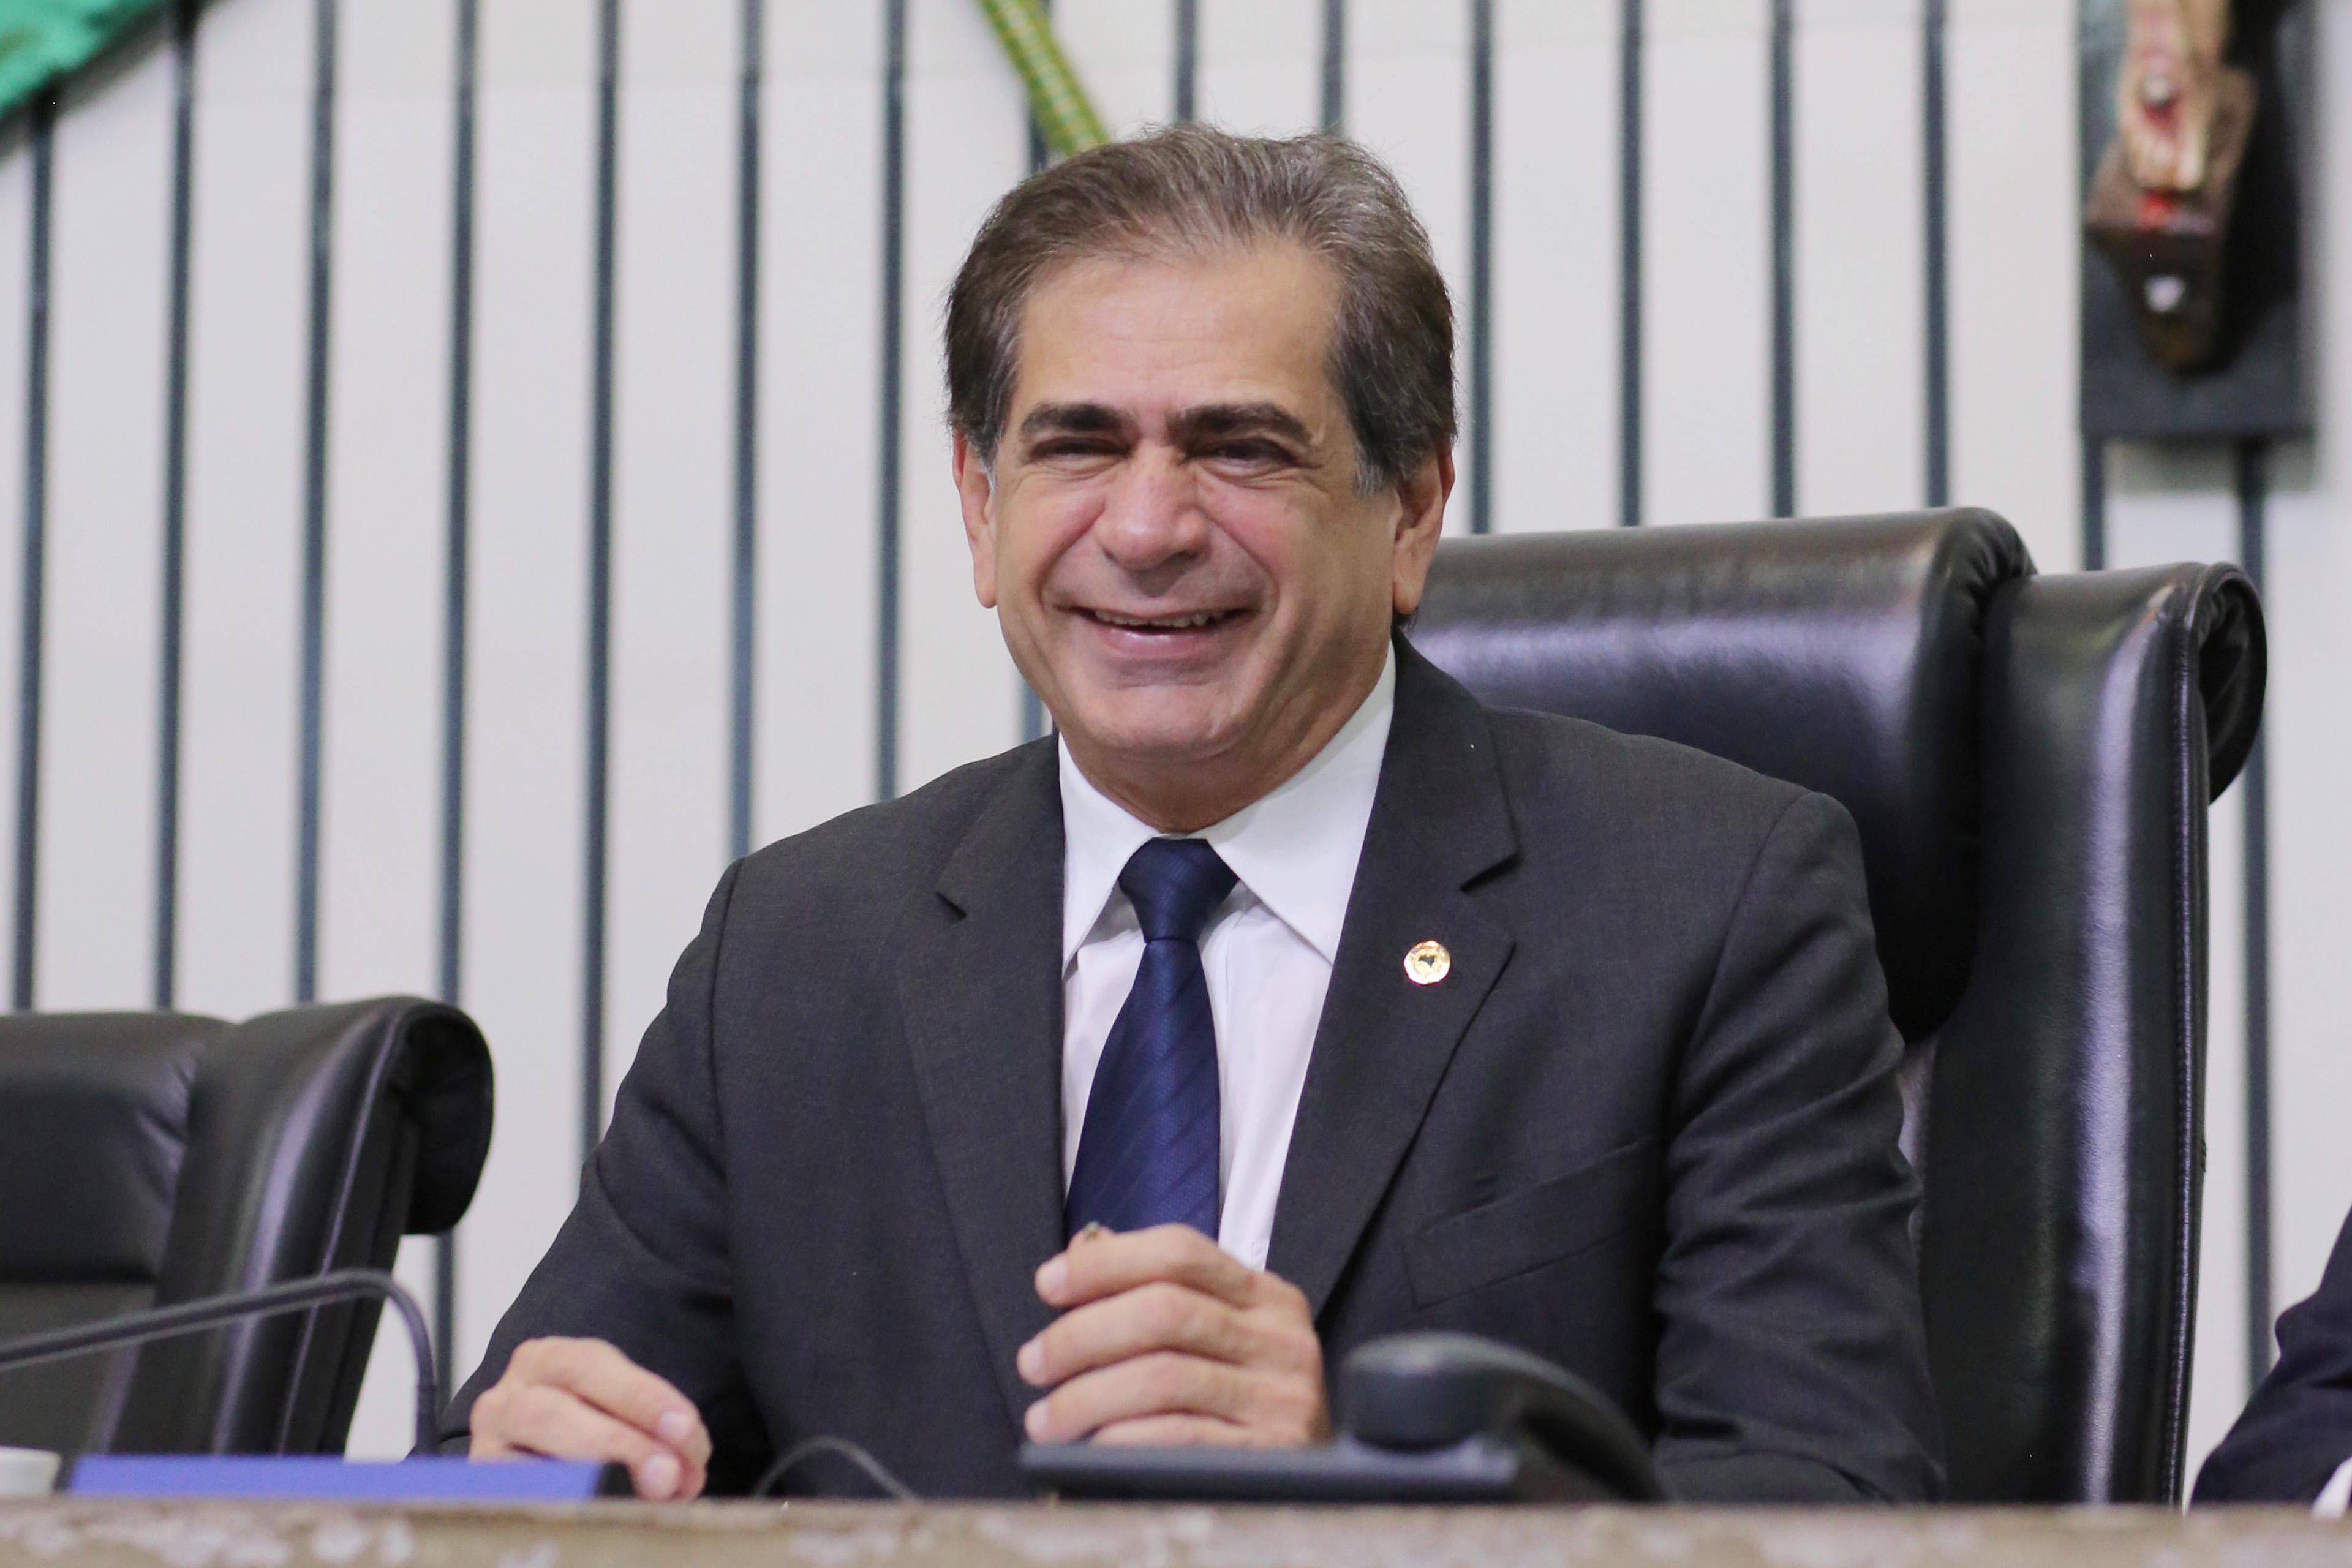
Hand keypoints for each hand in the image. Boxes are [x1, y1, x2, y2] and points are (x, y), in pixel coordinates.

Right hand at [469, 1336, 712, 1499]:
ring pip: (522, 1463)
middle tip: (666, 1474)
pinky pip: (513, 1505)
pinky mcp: (481, 1494)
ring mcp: (485, 1449)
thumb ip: (659, 1440)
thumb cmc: (600, 1435)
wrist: (547, 1465)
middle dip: (617, 1444)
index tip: (684, 1428)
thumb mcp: (628, 1421)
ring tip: (639, 1500)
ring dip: (587, 1484)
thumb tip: (675, 1477)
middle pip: (549, 1412)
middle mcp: (505, 1398)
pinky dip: (558, 1511)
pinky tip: (596, 1519)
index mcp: (547, 1360)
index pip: (589, 1365)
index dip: (640, 1396)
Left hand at [1017, 1223, 1328, 1446]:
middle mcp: (1282, 1340)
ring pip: (1163, 1375)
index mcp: (1267, 1297)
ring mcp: (1283, 1398)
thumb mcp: (1214, 1340)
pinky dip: (1121, 1438)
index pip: (1181, 1251)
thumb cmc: (1241, 1408)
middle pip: (1163, 1310)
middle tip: (1034, 1362)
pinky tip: (1089, 1447)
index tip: (1048, 1283)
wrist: (1311, 1490)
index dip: (1106, 1262)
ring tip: (1045, 1418)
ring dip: (1086, 1396)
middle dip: (1082, 1334)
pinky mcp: (1272, 1454)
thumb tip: (1087, 1248)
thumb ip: (1157, 1290)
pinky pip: (1179, 1436)